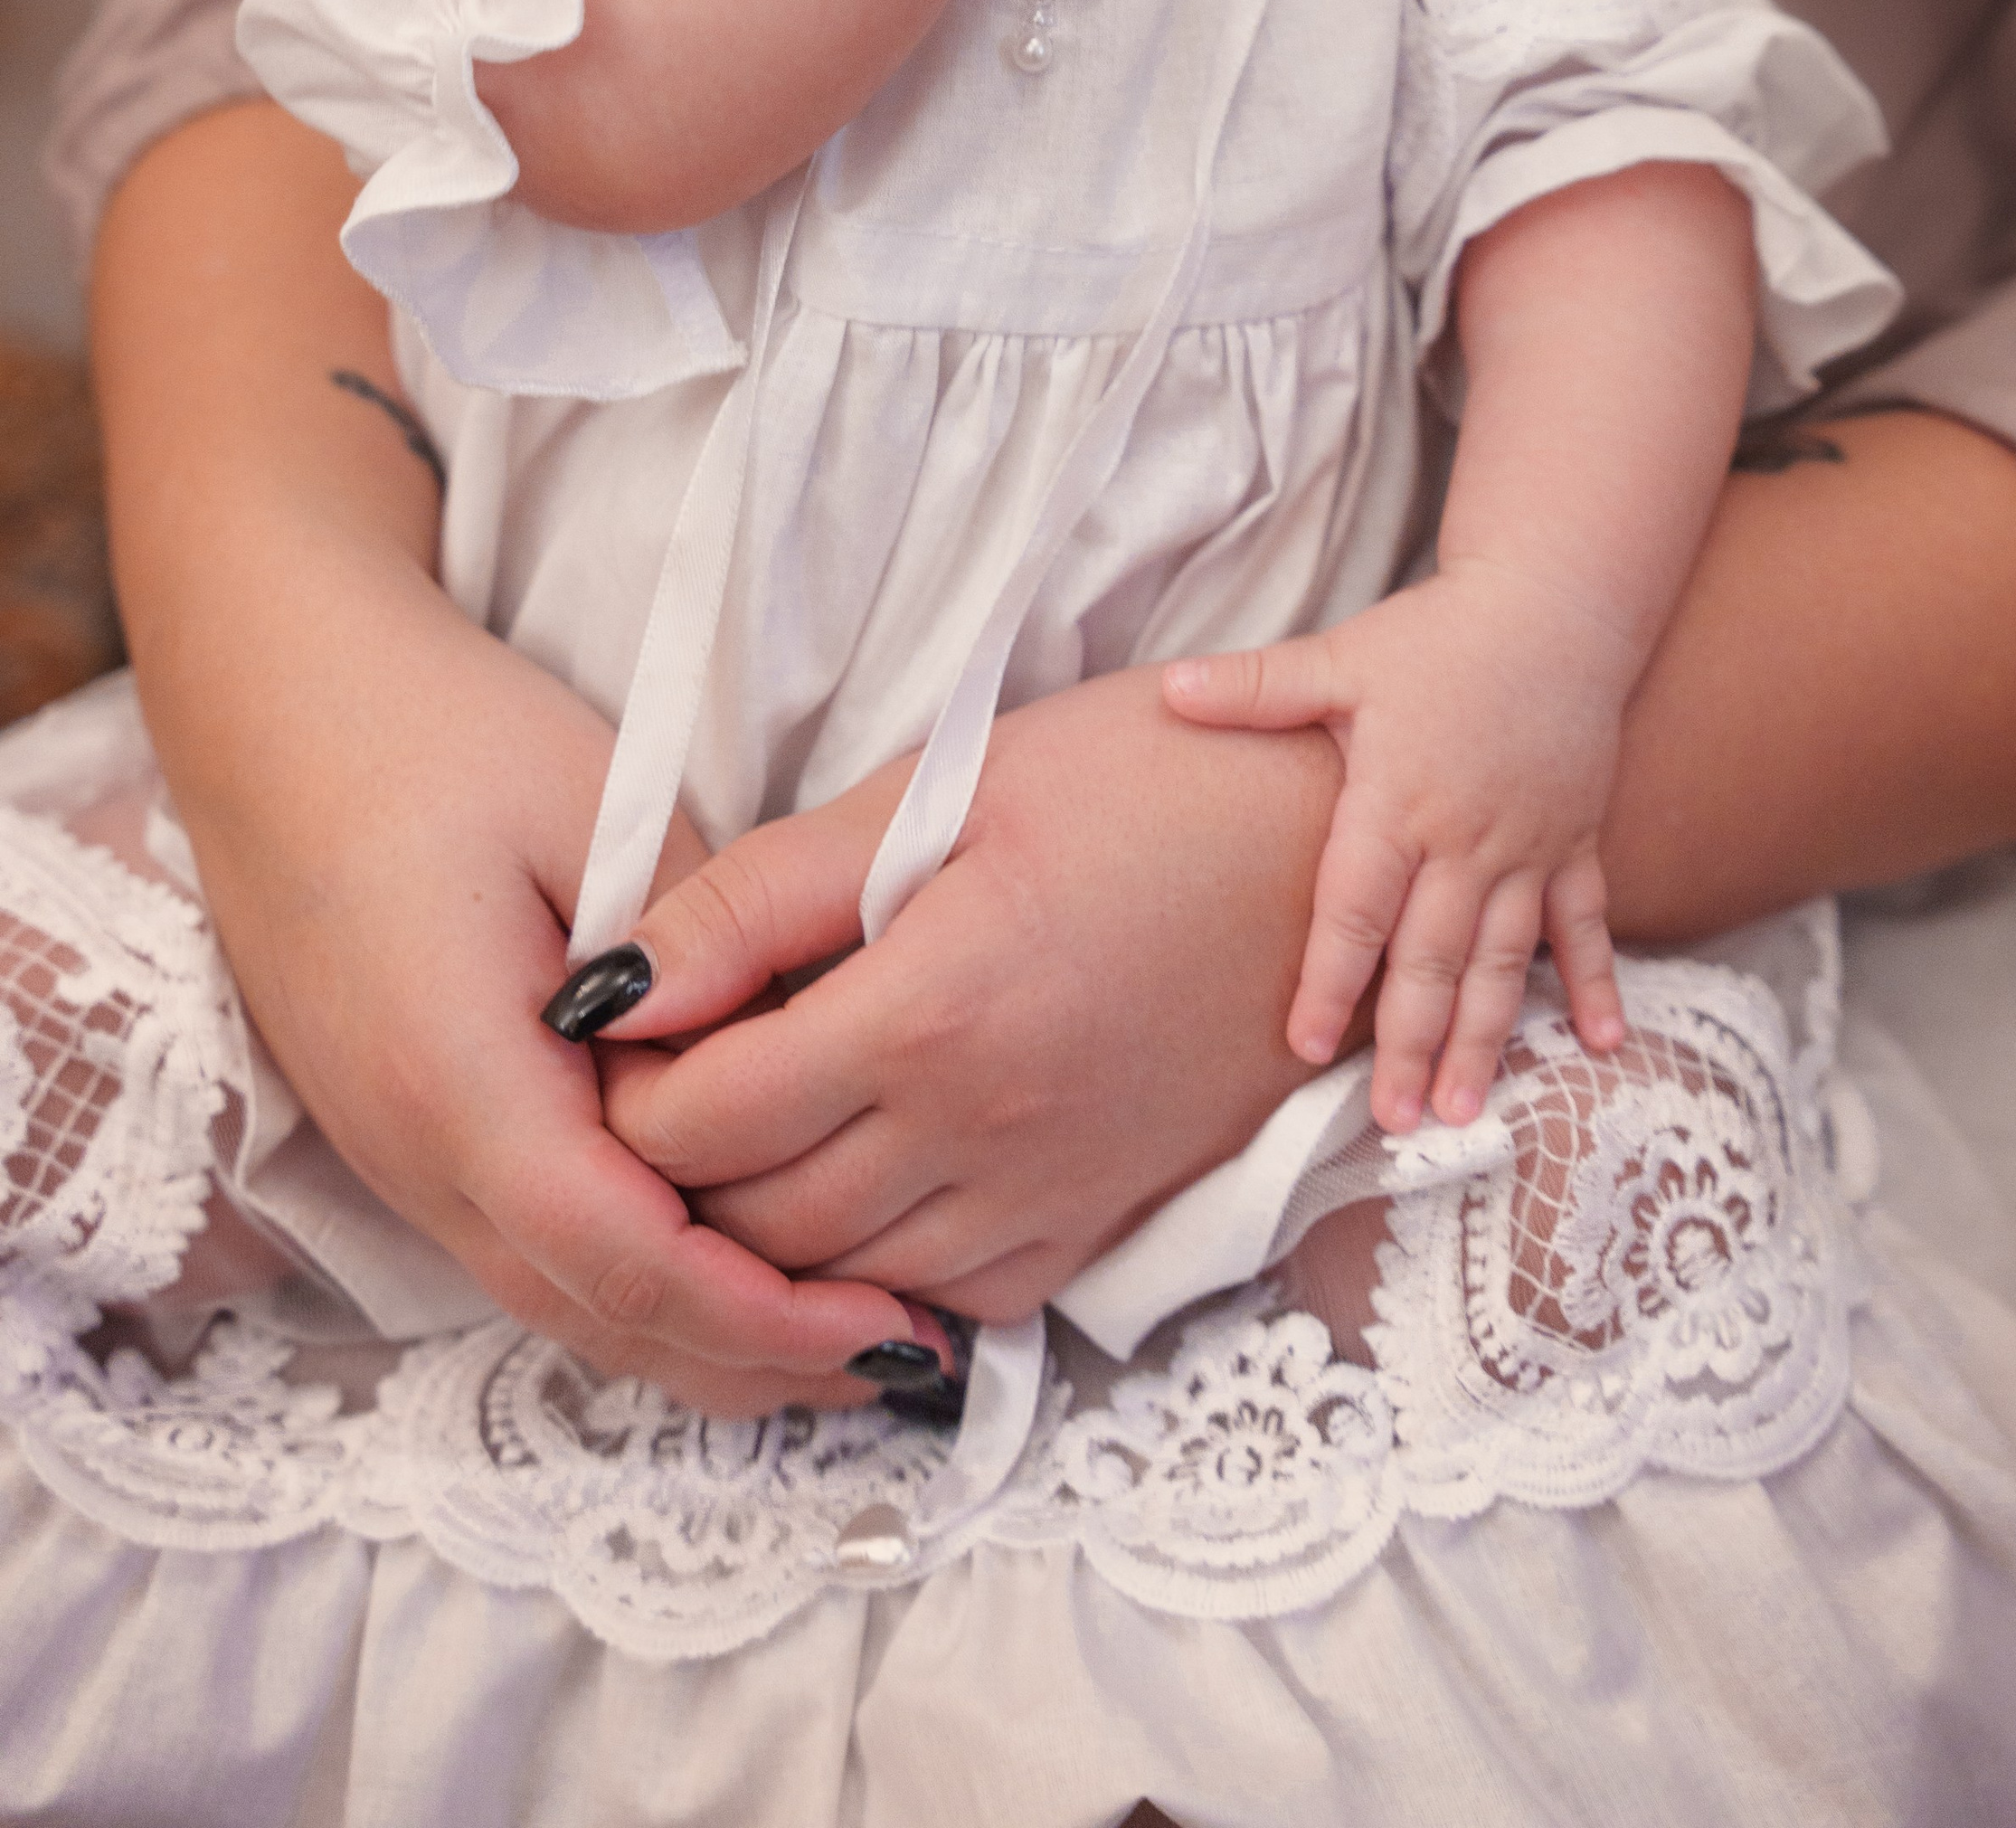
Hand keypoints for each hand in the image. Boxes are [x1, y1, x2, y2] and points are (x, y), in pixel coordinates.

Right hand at [159, 581, 918, 1410]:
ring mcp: (401, 1157)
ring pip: (565, 1304)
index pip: (628, 1258)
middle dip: (756, 1359)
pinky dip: (641, 1286)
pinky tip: (727, 1262)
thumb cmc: (433, 734)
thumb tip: (793, 1058)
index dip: (763, 1312)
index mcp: (465, 1083)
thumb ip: (702, 951)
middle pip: (602, 1317)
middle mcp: (420, 1155)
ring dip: (703, 1339)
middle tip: (903, 1366)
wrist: (272, 707)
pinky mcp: (408, 1136)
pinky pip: (534, 1252)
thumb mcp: (597, 808)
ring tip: (843, 1346)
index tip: (883, 1325)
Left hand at [588, 664, 1343, 1320]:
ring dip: (763, 1231)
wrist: (1339, 835)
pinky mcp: (1105, 1220)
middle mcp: (982, 1134)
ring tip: (740, 1136)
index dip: (623, 1093)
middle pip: (751, 1225)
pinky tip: (865, 1187)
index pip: (699, 1122)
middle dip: (670, 1176)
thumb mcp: (944, 790)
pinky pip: (955, 1303)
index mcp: (927, 1014)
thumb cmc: (1144, 778)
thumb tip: (609, 983)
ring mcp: (1050, 1192)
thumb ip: (764, 896)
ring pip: (842, 1281)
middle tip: (656, 1087)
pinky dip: (882, 1272)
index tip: (613, 1036)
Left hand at [1163, 564, 1627, 1132]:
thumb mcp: (1342, 657)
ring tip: (1464, 1111)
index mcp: (1396, 801)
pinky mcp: (1577, 844)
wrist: (1556, 604)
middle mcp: (1464, 840)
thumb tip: (1167, 692)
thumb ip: (1258, 687)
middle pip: (1430, 957)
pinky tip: (1602, 1045)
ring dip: (1484, 1038)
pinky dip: (1594, 984)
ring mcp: (1527, 848)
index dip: (1328, 978)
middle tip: (1394, 1122)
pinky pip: (1586, 925)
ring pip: (1502, 960)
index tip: (1301, 1045)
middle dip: (1410, 1043)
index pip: (1356, 907)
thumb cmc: (1438, 636)